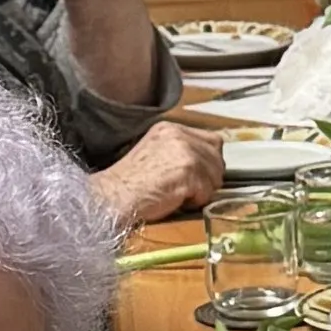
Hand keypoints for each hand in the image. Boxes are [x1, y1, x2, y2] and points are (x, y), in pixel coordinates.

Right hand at [87, 117, 223, 234]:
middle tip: (187, 189)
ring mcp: (185, 152)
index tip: (196, 176)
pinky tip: (175, 201)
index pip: (212, 140)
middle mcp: (179, 135)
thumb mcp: (155, 153)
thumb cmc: (130, 183)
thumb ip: (180, 151)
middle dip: (208, 178)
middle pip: (218, 158)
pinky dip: (195, 202)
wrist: (113, 196)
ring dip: (201, 192)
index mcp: (171, 128)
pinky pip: (207, 192)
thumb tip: (208, 164)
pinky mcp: (187, 172)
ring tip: (177, 195)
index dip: (209, 161)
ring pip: (215, 177)